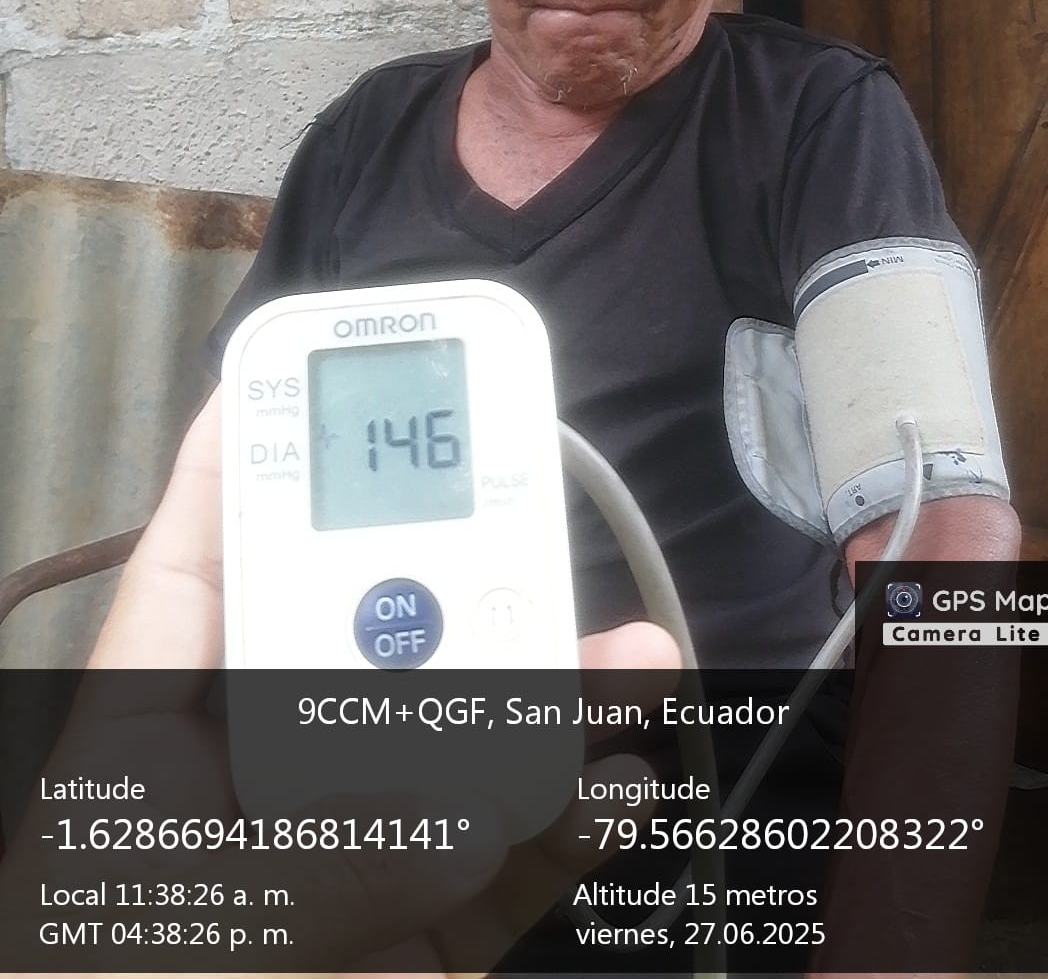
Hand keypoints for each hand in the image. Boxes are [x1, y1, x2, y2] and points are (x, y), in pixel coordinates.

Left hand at [1, 389, 679, 976]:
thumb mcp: (180, 927)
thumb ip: (310, 877)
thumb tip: (461, 830)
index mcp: (161, 742)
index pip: (198, 573)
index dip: (237, 465)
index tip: (297, 380)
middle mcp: (272, 770)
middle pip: (363, 637)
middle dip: (452, 569)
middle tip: (523, 499)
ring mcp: (361, 842)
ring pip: (465, 737)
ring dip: (554, 691)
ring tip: (631, 654)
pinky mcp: (433, 922)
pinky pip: (518, 862)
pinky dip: (580, 827)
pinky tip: (625, 789)